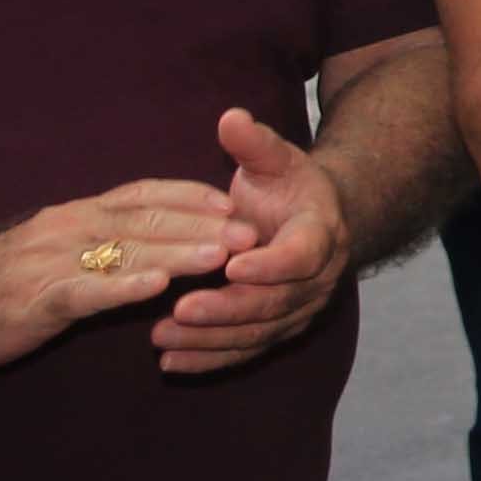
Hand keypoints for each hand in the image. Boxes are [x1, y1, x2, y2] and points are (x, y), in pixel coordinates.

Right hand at [0, 180, 238, 369]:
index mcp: (76, 217)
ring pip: (122, 254)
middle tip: (251, 232)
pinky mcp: (34, 301)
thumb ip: (101, 241)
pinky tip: (154, 291)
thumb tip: (157, 238)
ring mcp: (50, 264)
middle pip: (144, 222)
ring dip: (176, 253)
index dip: (190, 196)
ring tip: (222, 255)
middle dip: (202, 226)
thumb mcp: (55, 249)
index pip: (141, 196)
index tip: (236, 199)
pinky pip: (83, 292)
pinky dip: (120, 289)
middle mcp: (67, 230)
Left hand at [156, 106, 353, 371]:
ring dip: (210, 339)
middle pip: (275, 303)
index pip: (300, 255)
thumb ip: (253, 143)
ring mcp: (299, 310)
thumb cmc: (287, 187)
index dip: (268, 264)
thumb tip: (231, 117)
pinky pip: (246, 351)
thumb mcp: (274, 158)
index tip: (229, 264)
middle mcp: (317, 279)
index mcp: (320, 234)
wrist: (315, 221)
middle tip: (179, 309)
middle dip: (226, 309)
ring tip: (160, 337)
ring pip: (257, 333)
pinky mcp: (279, 330)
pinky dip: (210, 359)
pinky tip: (171, 363)